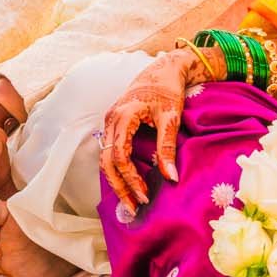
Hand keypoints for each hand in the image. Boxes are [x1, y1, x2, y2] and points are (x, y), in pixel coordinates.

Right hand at [99, 51, 191, 209]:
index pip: (120, 156)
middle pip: (107, 162)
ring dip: (117, 180)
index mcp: (123, 115)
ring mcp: (110, 121)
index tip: (145, 196)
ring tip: (130, 200)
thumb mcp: (171, 117)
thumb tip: (170, 178)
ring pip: (106, 158)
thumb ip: (167, 146)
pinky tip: (128, 181)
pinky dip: (117, 169)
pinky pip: (110, 151)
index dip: (131, 179)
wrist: (165, 68)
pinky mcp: (115, 124)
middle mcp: (111, 119)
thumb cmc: (169, 89)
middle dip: (119, 187)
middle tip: (134, 208)